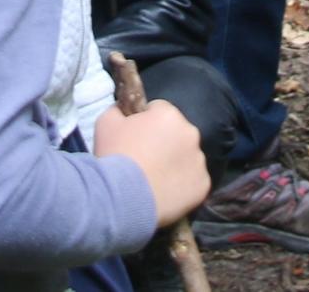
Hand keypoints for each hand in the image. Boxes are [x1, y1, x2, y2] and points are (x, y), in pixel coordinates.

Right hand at [93, 99, 209, 225]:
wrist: (121, 199)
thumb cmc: (114, 157)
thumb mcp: (106, 123)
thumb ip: (118, 110)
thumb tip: (122, 110)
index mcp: (169, 114)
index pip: (159, 111)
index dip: (145, 124)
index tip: (135, 140)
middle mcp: (190, 133)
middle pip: (177, 134)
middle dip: (163, 143)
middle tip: (144, 162)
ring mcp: (199, 160)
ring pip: (186, 158)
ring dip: (174, 164)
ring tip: (153, 180)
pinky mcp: (202, 185)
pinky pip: (193, 181)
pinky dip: (182, 187)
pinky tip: (165, 194)